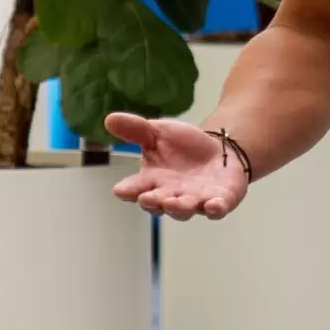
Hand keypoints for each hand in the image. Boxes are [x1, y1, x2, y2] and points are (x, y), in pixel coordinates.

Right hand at [104, 115, 249, 222]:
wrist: (219, 149)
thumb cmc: (183, 145)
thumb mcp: (158, 133)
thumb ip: (136, 129)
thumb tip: (109, 118)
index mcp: (151, 181)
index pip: (134, 189)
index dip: (127, 191)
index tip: (121, 190)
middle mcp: (170, 195)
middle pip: (157, 204)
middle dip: (152, 202)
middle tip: (147, 198)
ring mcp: (195, 201)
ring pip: (184, 210)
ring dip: (178, 208)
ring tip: (173, 203)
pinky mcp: (220, 201)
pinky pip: (217, 210)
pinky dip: (215, 209)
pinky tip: (213, 205)